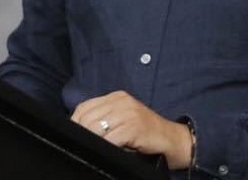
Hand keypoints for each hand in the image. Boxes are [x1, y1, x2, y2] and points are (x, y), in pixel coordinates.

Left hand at [71, 90, 192, 169]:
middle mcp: (121, 101)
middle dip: (82, 133)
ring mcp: (128, 113)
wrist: (174, 140)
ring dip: (92, 140)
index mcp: (116, 97)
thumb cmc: (146, 134)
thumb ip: (105, 119)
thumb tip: (80, 129)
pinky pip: (111, 138)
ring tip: (94, 148)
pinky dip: (106, 146)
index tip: (73, 135)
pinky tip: (108, 150)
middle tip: (83, 145)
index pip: (84, 106)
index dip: (75, 122)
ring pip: (96, 128)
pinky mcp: (134, 127)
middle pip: (88, 117)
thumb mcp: (123, 120)